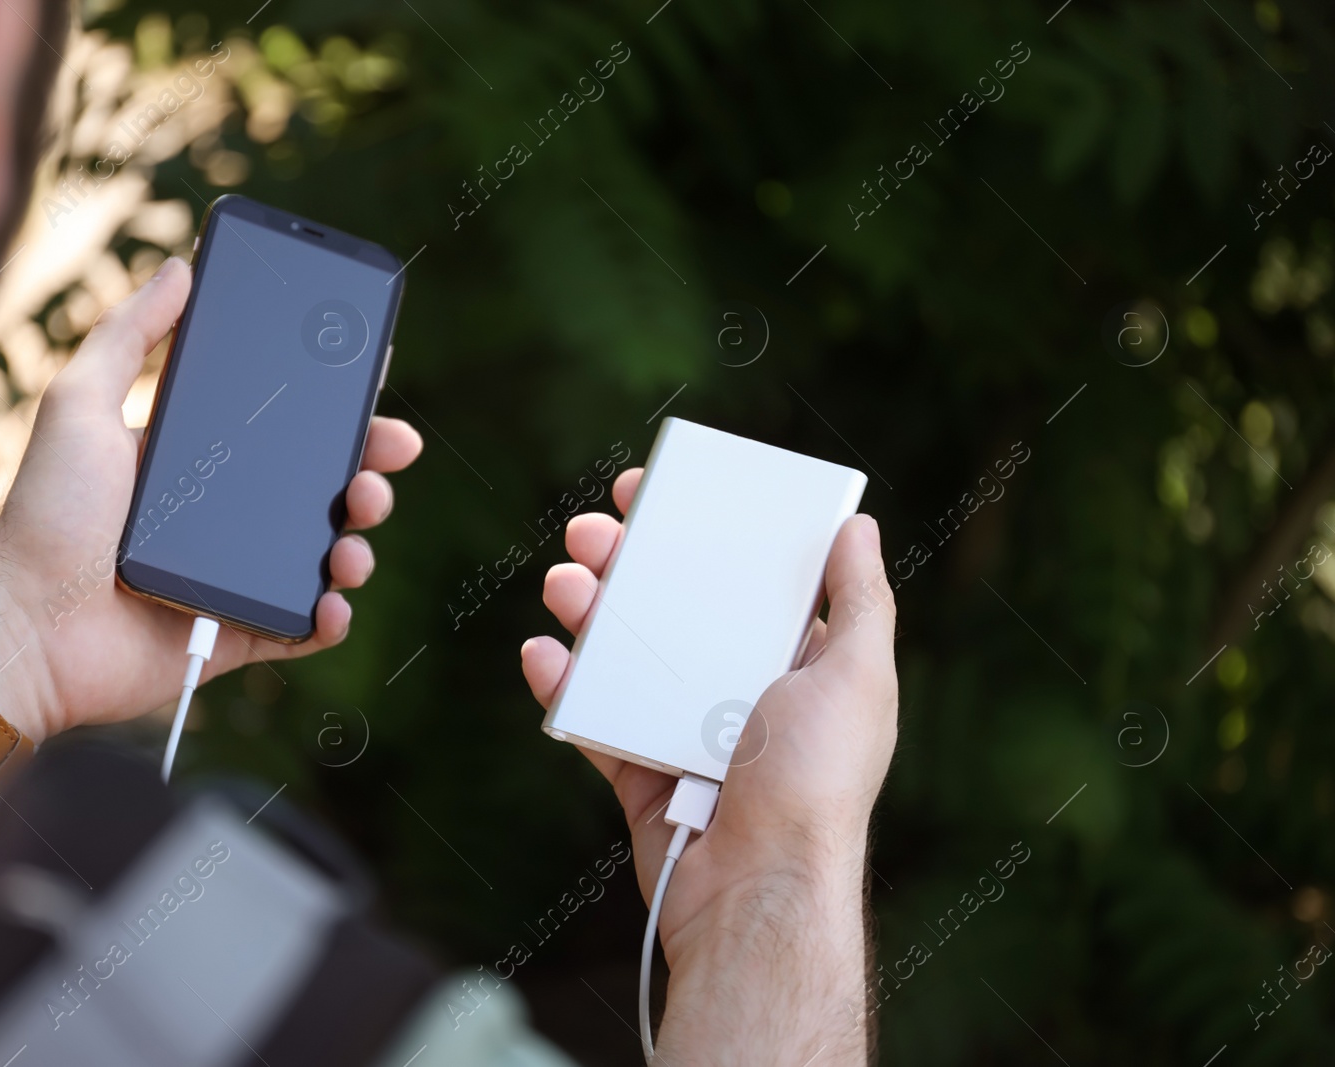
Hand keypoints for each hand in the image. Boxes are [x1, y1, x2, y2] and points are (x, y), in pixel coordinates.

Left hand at [0, 257, 422, 741]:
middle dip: (369, 469)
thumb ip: (128, 334)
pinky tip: (331, 598)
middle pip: (324, 488)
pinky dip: (334, 615)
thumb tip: (181, 266)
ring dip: (361, 541)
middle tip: (387, 456)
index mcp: (201, 462)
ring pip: (329, 555)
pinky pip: (308, 627)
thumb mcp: (80, 403)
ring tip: (353, 537)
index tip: (369, 389)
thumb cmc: (47, 515)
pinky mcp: (241, 633)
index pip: (285, 429)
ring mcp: (239, 578)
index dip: (334, 411)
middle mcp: (226, 519)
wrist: (29, 623)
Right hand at [520, 469, 897, 1062]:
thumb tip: (858, 526)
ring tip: (564, 584)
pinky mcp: (641, 772)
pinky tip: (543, 655)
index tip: (653, 492)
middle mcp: (739, 691)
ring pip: (626, 655)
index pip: (742, 576)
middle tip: (590, 532)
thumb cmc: (814, 782)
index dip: (701, 529)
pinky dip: (563, 686)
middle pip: (673, 607)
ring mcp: (685, 732)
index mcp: (794, 662)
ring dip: (588, 612)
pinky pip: (594, 719)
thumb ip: (860, 601)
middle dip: (627, 562)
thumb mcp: (856, 677)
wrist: (756, 891)